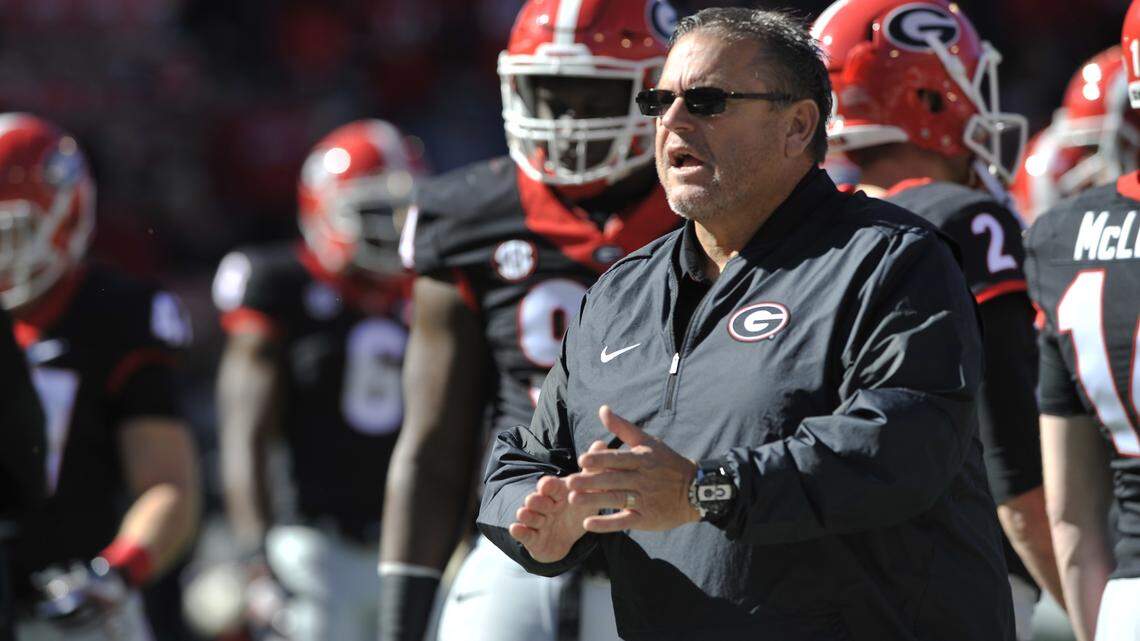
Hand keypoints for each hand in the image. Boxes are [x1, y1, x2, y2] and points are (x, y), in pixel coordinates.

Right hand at [508, 441, 607, 562]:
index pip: (551, 486)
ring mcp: (537, 521)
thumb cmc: (577, 509)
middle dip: (535, 500)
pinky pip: (526, 535)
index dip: (548, 486)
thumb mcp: (587, 492)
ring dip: (526, 515)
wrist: (567, 538)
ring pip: (529, 516)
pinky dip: (520, 532)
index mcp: (557, 492)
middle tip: (532, 499)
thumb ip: (592, 471)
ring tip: (523, 513)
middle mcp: (544, 505)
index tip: (547, 484)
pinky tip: (515, 529)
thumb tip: (600, 442)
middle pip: (538, 500)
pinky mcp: (533, 539)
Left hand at [566, 405, 699, 532]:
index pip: (619, 459)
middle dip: (592, 481)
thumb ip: (623, 427)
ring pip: (617, 499)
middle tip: (569, 482)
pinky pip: (624, 521)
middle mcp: (643, 479)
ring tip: (574, 500)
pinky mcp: (646, 519)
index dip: (601, 460)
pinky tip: (588, 524)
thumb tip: (602, 409)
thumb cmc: (666, 463)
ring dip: (595, 500)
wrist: (694, 490)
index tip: (583, 460)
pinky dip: (606, 524)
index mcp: (642, 459)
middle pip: (614, 480)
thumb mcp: (648, 442)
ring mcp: (645, 500)